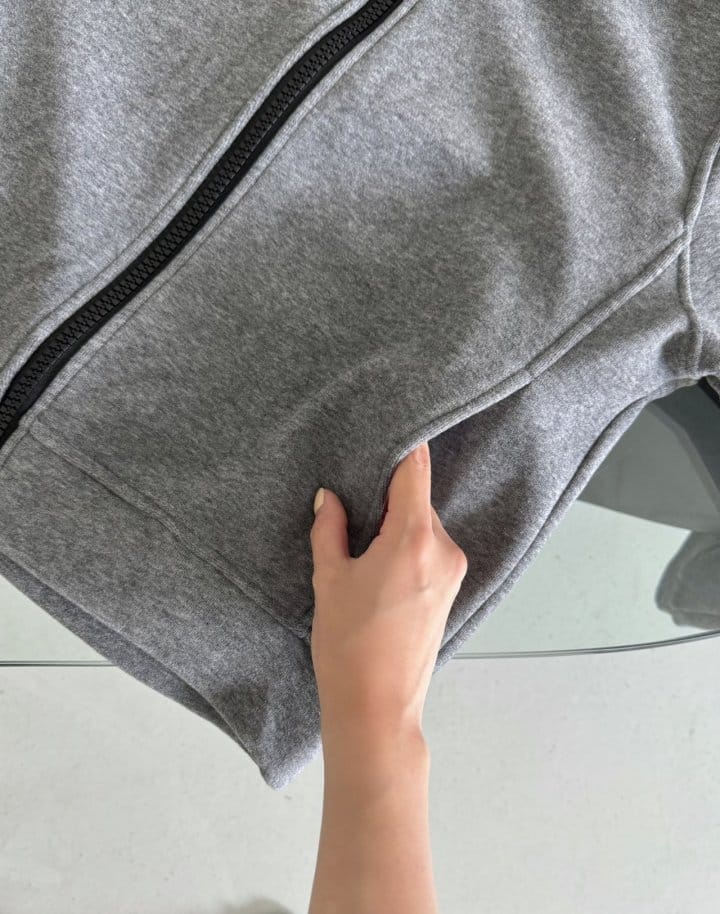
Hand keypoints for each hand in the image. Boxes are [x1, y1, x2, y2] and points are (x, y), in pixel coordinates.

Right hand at [309, 440, 467, 737]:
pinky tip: (378, 569)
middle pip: (418, 499)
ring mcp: (452, 571)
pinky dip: (407, 546)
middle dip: (387, 496)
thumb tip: (330, 498)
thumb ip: (330, 530)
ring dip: (396, 524)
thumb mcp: (330, 581)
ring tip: (361, 547)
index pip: (415, 471)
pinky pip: (429, 550)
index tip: (388, 430)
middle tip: (352, 503)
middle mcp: (444, 549)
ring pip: (424, 525)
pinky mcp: (451, 590)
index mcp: (414, 538)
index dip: (402, 447)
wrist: (377, 709)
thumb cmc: (349, 647)